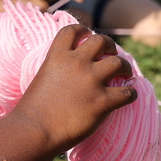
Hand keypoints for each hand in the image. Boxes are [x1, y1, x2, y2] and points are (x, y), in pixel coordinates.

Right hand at [11, 27, 136, 151]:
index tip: (88, 34)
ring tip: (125, 74)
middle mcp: (76, 63)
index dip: (83, 30)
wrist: (34, 131)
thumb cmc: (30, 111)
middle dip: (109, 45)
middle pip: (101, 41)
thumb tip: (66, 78)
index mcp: (57, 56)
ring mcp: (91, 81)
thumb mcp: (40, 79)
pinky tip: (128, 96)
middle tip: (111, 53)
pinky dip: (130, 93)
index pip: (72, 31)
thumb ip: (55, 71)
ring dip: (124, 66)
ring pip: (118, 62)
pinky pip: (127, 92)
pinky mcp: (102, 101)